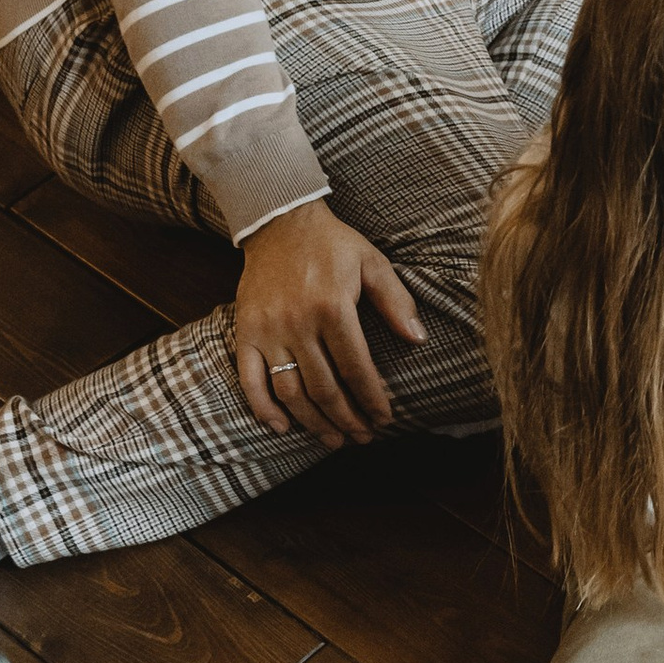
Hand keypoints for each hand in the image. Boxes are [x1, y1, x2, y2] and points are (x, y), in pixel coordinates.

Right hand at [234, 200, 423, 441]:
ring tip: (334, 440)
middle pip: (324, 388)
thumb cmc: (332, 244)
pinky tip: (282, 427)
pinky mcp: (245, 333)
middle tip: (362, 437)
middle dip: (347, 419)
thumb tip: (418, 339)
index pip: (356, 368)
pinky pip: (250, 380)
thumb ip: (396, 300)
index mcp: (332, 307)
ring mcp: (268, 331)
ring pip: (290, 392)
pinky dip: (263, 409)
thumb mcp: (372, 263)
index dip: (371, 399)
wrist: (279, 222)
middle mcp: (298, 323)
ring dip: (313, 423)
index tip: (384, 419)